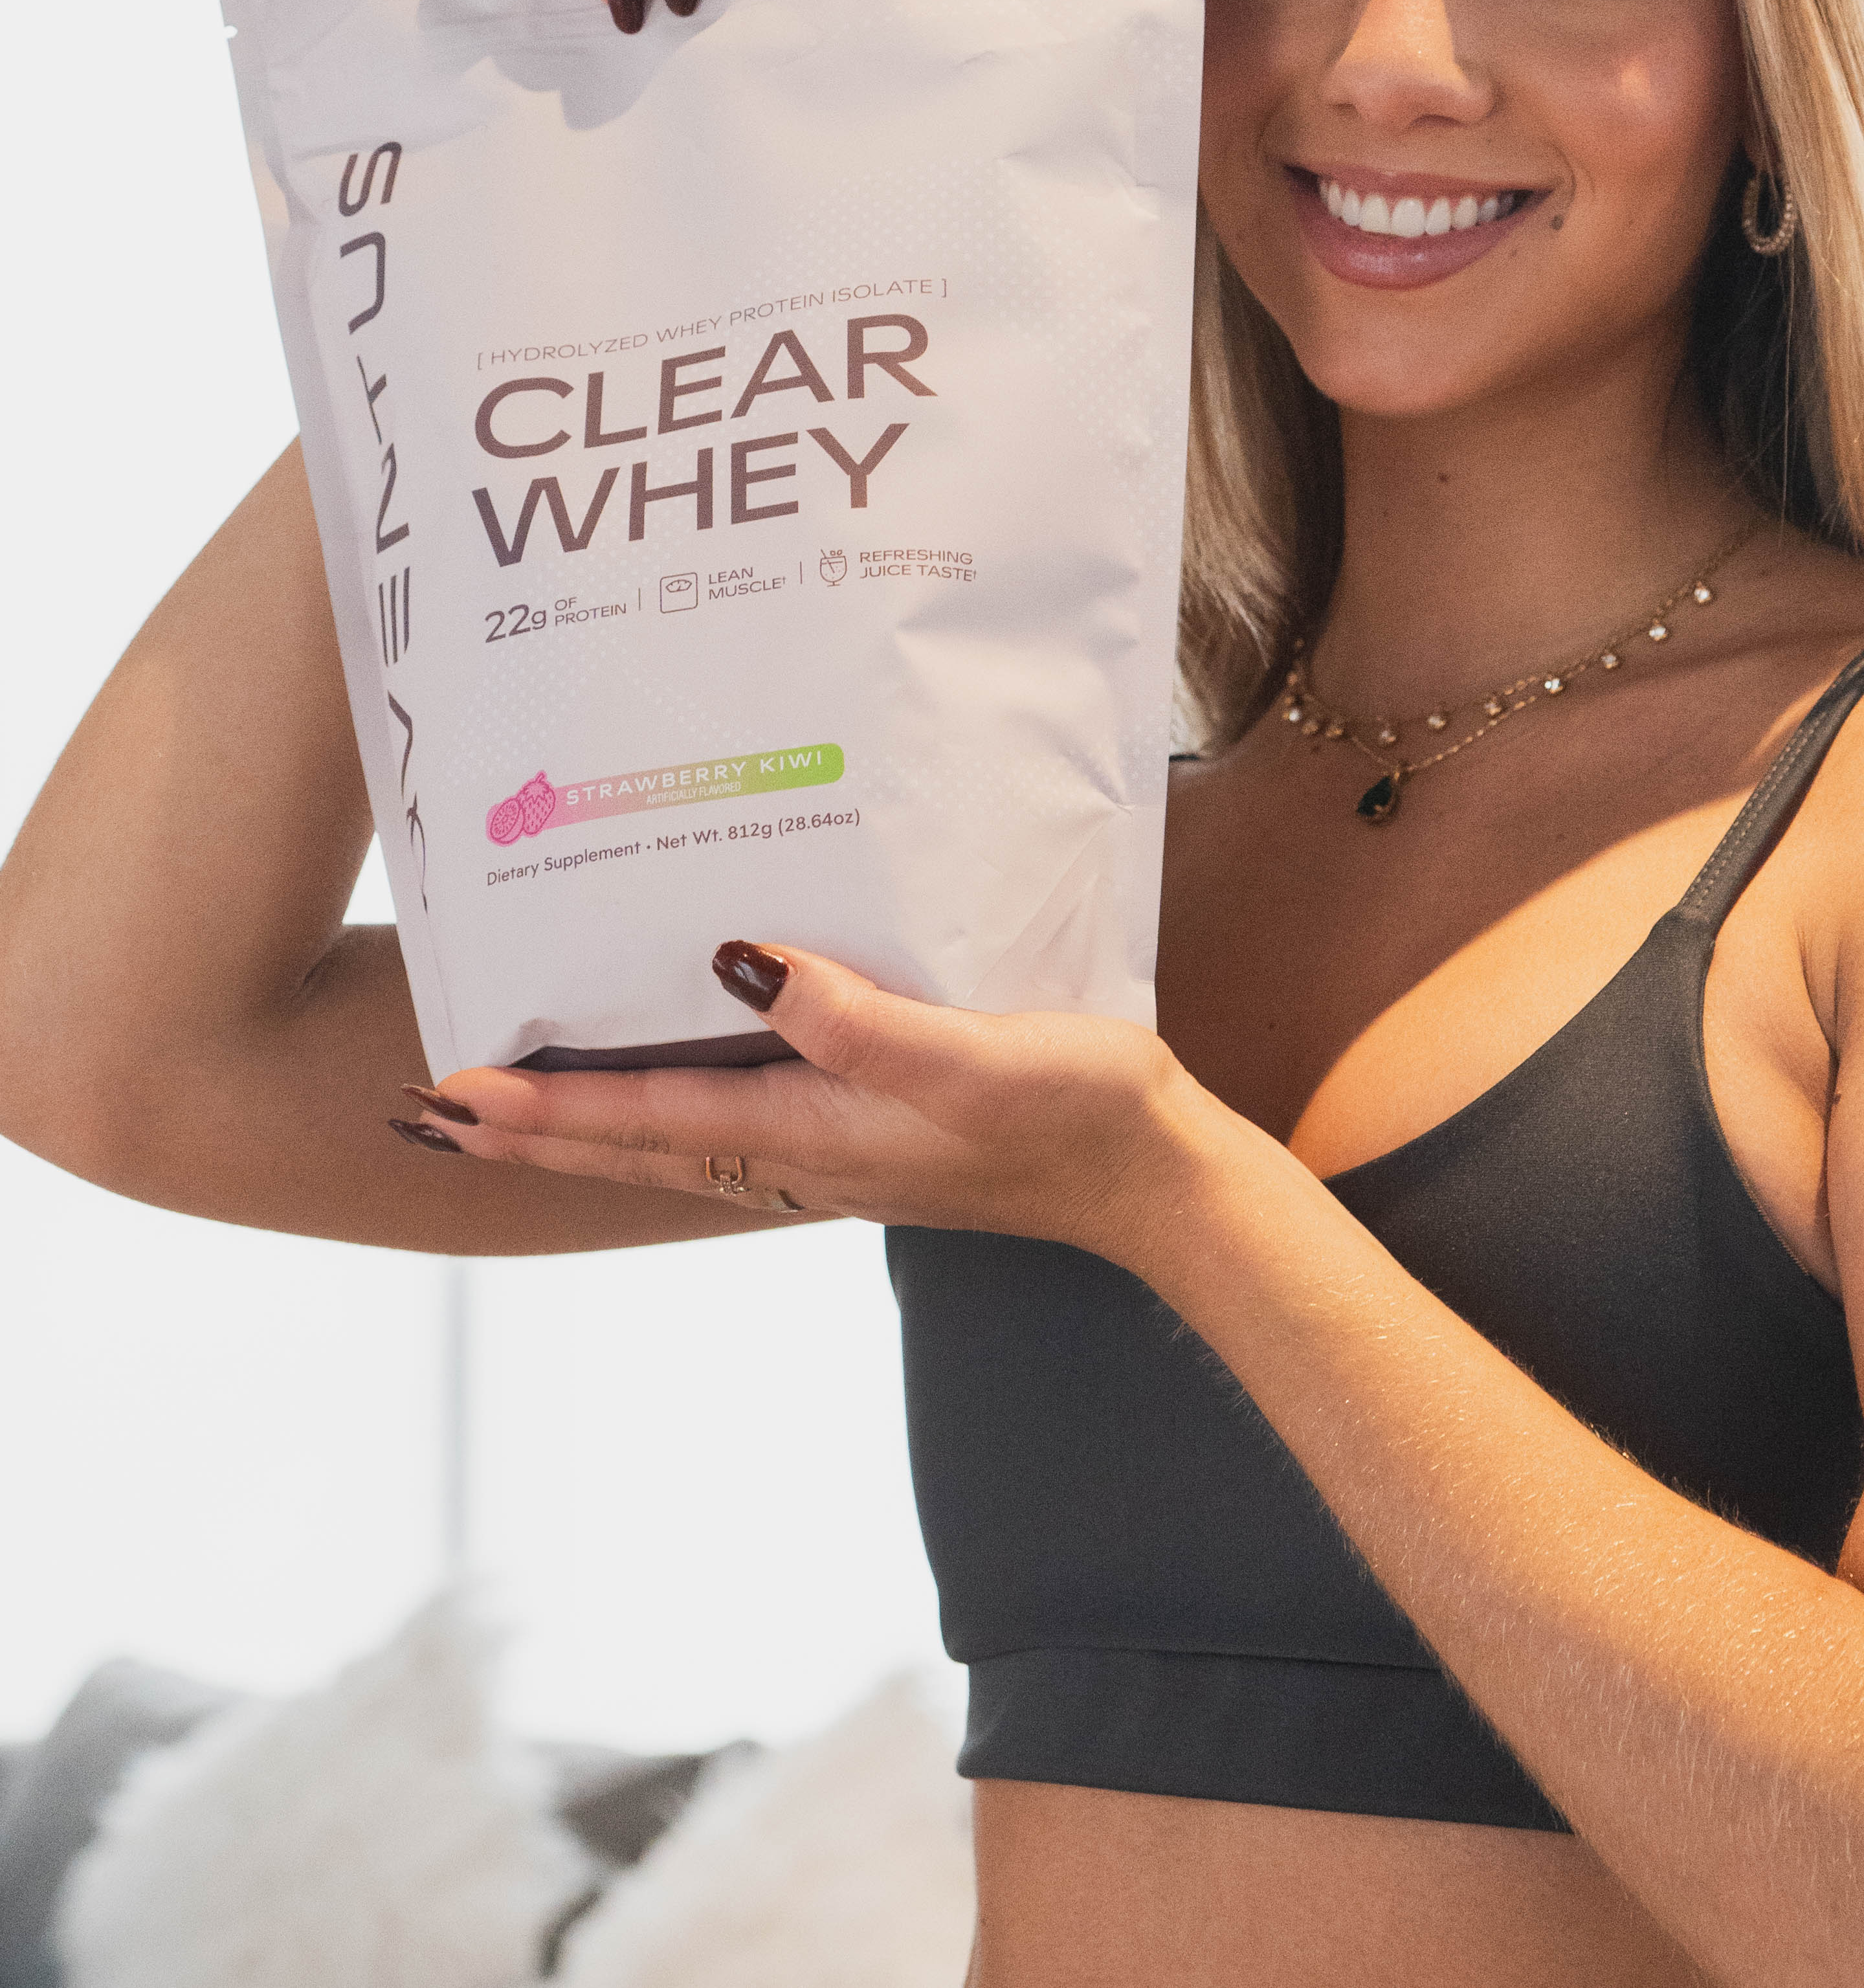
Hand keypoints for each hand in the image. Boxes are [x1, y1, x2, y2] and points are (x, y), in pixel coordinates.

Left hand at [417, 943, 1219, 1266]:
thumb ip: (856, 1018)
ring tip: (514, 1100)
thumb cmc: (1071, 1114)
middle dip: (532, 1129)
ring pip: (679, 1138)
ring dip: (589, 1122)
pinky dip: (671, 1107)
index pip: (646, 1122)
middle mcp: (804, 1151)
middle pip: (637, 1144)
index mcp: (812, 1133)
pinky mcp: (871, 1130)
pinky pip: (736, 1121)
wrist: (1151, 1179)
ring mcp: (836, 1148)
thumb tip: (737, 963)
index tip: (448, 1093)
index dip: (542, 1109)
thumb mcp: (967, 1056)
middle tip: (432, 1107)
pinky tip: (677, 1073)